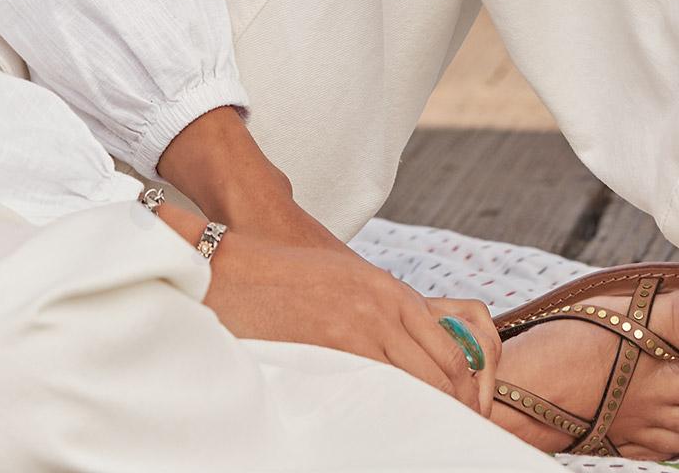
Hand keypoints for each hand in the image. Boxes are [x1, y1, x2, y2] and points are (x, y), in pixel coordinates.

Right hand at [185, 224, 502, 421]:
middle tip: (455, 434)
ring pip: (419, 387)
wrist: (233, 268)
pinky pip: (379, 391)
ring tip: (424, 434)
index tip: (465, 411)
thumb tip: (417, 354)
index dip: (468, 391)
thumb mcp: (348, 278)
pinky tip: (387, 425)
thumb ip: (387, 309)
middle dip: (458, 409)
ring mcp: (357, 327)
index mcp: (388, 289)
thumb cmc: (285, 274)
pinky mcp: (331, 348)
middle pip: (445, 375)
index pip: (454, 352)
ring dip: (429, 414)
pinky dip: (392, 410)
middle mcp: (381, 307)